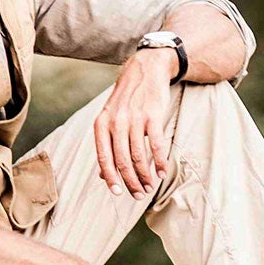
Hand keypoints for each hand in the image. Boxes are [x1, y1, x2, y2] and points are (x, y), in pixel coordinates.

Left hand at [94, 50, 179, 197]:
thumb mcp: (109, 118)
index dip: (110, 178)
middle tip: (139, 194)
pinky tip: (162, 172)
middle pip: (122, 161)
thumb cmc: (126, 99)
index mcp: (101, 124)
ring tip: (150, 187)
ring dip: (145, 176)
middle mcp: (116, 122)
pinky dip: (160, 162)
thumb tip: (102, 175)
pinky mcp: (153, 116)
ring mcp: (134, 119)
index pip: (104, 158)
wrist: (145, 70)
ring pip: (139, 156)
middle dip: (131, 182)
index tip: (118, 193)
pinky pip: (156, 145)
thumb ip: (106, 145)